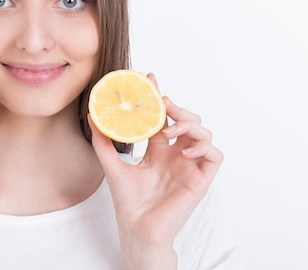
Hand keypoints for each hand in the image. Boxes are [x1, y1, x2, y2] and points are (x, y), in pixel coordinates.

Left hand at [90, 74, 222, 269]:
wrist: (137, 229)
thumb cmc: (128, 202)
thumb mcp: (112, 166)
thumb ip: (103, 142)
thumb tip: (93, 116)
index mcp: (158, 150)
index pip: (163, 117)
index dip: (159, 97)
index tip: (149, 79)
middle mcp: (176, 154)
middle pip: (186, 119)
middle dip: (177, 107)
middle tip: (162, 102)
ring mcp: (190, 165)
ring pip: (204, 132)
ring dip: (189, 124)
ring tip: (170, 129)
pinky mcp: (201, 178)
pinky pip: (215, 155)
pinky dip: (204, 146)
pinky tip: (184, 149)